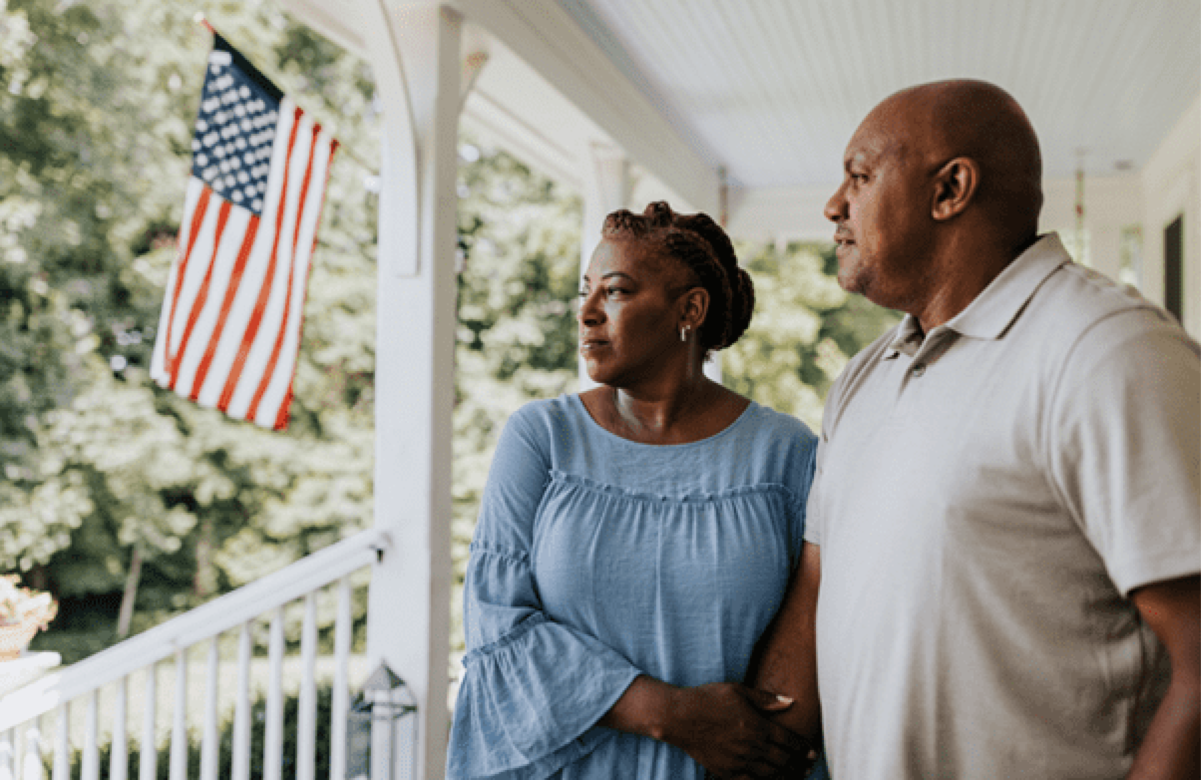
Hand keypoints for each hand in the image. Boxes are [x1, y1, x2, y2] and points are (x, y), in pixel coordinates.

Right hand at [662, 682, 809, 778]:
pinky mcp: (725, 771)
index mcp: (757, 725)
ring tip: (796, 777)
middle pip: (783, 760)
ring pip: (770, 774)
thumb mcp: (738, 690)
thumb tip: (791, 701)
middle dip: (799, 764)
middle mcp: (751, 746)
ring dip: (786, 776)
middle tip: (809, 767)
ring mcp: (738, 761)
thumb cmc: (708, 699)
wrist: (679, 717)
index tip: (812, 752)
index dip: (803, 748)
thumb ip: (766, 698)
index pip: (788, 740)